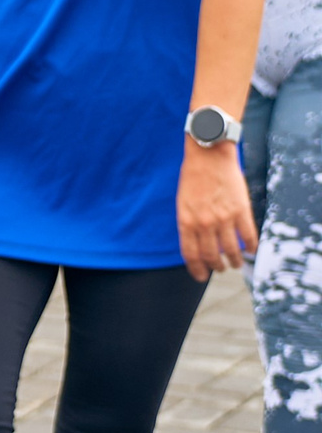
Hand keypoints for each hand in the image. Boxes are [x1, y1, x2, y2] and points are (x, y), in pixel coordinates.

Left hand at [178, 143, 257, 281]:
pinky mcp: (241, 211)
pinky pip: (249, 237)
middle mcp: (204, 223)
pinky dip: (251, 248)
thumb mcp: (183, 202)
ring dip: (235, 261)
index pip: (190, 254)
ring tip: (236, 263)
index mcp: (185, 220)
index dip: (196, 269)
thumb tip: (196, 243)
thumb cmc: (193, 177)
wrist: (208, 156)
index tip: (201, 276)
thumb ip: (189, 223)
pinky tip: (251, 250)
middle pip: (212, 256)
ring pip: (231, 251)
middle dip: (216, 267)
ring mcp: (224, 218)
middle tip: (220, 269)